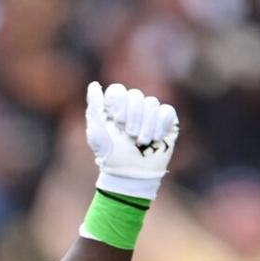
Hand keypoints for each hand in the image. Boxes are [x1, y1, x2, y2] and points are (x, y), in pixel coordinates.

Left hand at [85, 81, 178, 200]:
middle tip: (130, 135)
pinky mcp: (166, 120)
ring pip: (152, 103)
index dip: (118, 104)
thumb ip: (94, 109)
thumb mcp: (97, 135)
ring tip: (141, 142)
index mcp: (115, 108)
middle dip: (133, 117)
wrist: (131, 174)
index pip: (117, 91)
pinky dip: (160, 125)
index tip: (117, 121)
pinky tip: (155, 139)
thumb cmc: (111, 157)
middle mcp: (133, 107)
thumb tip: (93, 86)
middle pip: (136, 95)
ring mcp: (150, 112)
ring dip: (146, 125)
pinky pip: (166, 111)